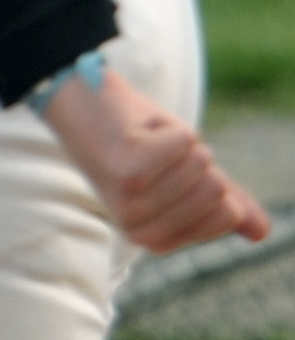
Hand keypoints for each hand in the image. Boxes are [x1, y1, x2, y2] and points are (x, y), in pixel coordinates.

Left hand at [42, 66, 271, 254]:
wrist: (79, 100)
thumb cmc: (131, 138)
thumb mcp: (178, 174)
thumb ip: (217, 203)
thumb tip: (261, 231)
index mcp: (153, 239)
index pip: (226, 213)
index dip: (208, 180)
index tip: (168, 171)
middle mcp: (140, 229)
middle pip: (217, 190)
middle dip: (192, 160)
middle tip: (150, 153)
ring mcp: (133, 202)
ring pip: (203, 164)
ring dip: (177, 142)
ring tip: (139, 140)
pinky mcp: (130, 170)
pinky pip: (187, 143)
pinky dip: (168, 127)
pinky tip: (134, 130)